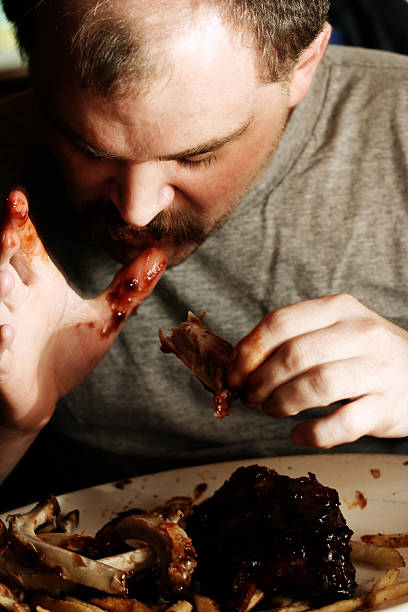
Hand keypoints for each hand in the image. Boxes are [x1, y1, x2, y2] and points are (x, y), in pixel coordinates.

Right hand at [0, 189, 166, 434]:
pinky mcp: (2, 365)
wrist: (45, 397)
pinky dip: (0, 341)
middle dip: (4, 249)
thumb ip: (129, 287)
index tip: (19, 196)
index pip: (27, 246)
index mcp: (40, 283)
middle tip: (11, 232)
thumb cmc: (67, 353)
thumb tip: (160, 252)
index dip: (20, 222)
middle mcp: (20, 301)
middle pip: (5, 267)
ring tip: (5, 278)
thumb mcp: (106, 319)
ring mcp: (7, 330)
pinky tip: (7, 333)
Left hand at [227, 294, 407, 447]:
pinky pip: (341, 424)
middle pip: (293, 355)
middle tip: (250, 397)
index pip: (280, 322)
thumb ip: (293, 339)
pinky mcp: (387, 407)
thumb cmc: (365, 354)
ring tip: (272, 411)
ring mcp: (377, 370)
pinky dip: (312, 433)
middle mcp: (361, 333)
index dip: (249, 350)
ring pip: (316, 385)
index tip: (233, 372)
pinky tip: (299, 433)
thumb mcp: (335, 331)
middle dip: (260, 381)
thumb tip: (239, 365)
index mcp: (339, 309)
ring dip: (282, 403)